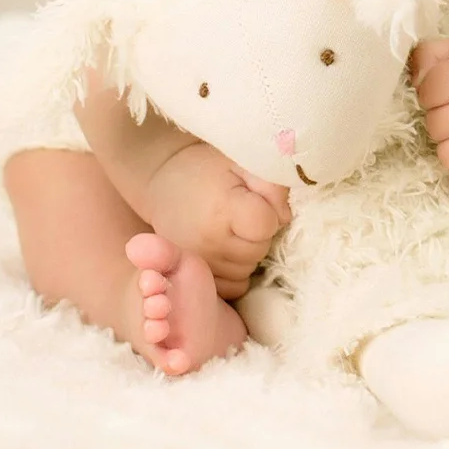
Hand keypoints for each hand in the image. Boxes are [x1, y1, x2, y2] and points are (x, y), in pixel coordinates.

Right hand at [141, 141, 290, 299]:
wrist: (164, 182)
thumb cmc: (208, 168)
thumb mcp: (243, 162)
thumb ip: (271, 184)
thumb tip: (284, 218)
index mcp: (222, 209)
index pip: (266, 226)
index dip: (269, 213)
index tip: (256, 201)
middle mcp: (207, 243)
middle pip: (258, 251)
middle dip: (260, 234)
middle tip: (244, 215)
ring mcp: (196, 264)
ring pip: (247, 270)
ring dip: (248, 253)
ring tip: (233, 229)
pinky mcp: (189, 277)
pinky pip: (231, 287)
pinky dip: (236, 271)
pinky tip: (228, 249)